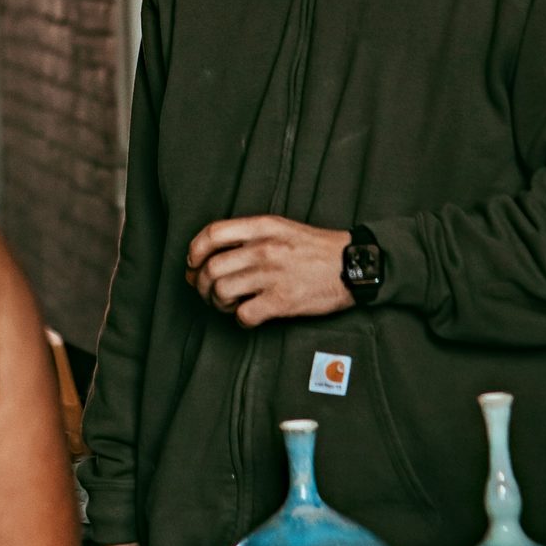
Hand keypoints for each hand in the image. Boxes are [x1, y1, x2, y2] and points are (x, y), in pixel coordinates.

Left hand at [186, 214, 352, 324]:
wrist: (353, 265)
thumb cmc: (315, 248)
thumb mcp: (281, 227)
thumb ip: (249, 235)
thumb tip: (212, 254)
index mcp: (262, 226)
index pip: (212, 233)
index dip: (194, 251)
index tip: (193, 264)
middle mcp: (264, 248)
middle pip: (211, 268)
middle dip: (202, 285)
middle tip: (209, 292)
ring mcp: (273, 275)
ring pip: (222, 292)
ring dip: (219, 303)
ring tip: (230, 304)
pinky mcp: (283, 301)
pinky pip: (243, 315)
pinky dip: (240, 319)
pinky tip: (248, 315)